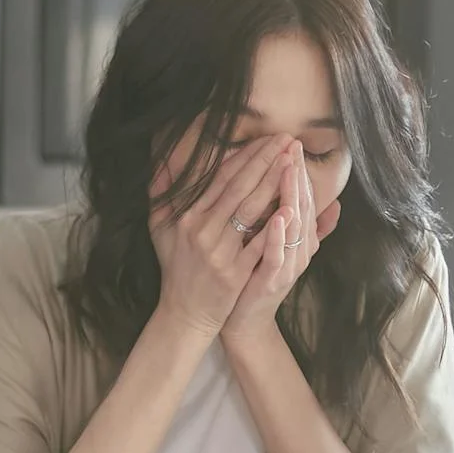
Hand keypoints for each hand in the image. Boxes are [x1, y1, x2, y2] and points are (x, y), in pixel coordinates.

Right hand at [150, 136, 288, 336]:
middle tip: (288, 140)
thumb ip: (160, 194)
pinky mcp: (234, 273)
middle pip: (239, 188)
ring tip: (293, 161)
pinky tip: (293, 205)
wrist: (184, 313)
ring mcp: (218, 252)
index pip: (221, 179)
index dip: (246, 156)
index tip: (267, 140)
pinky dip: (276, 225)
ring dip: (275, 182)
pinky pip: (259, 244)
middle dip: (265, 160)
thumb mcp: (159, 230)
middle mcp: (201, 231)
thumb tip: (161, 160)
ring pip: (251, 210)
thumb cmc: (176, 268)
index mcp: (187, 218)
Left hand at [222, 144, 338, 344]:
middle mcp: (295, 248)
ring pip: (293, 226)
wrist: (242, 320)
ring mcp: (285, 265)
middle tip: (292, 146)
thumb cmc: (252, 279)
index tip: (290, 143)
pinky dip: (279, 236)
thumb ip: (293, 223)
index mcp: (294, 237)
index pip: (298, 196)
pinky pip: (277, 255)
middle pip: (299, 205)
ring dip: (292, 197)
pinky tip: (278, 216)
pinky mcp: (271, 281)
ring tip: (290, 170)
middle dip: (296, 175)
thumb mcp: (274, 247)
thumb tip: (332, 202)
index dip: (296, 170)